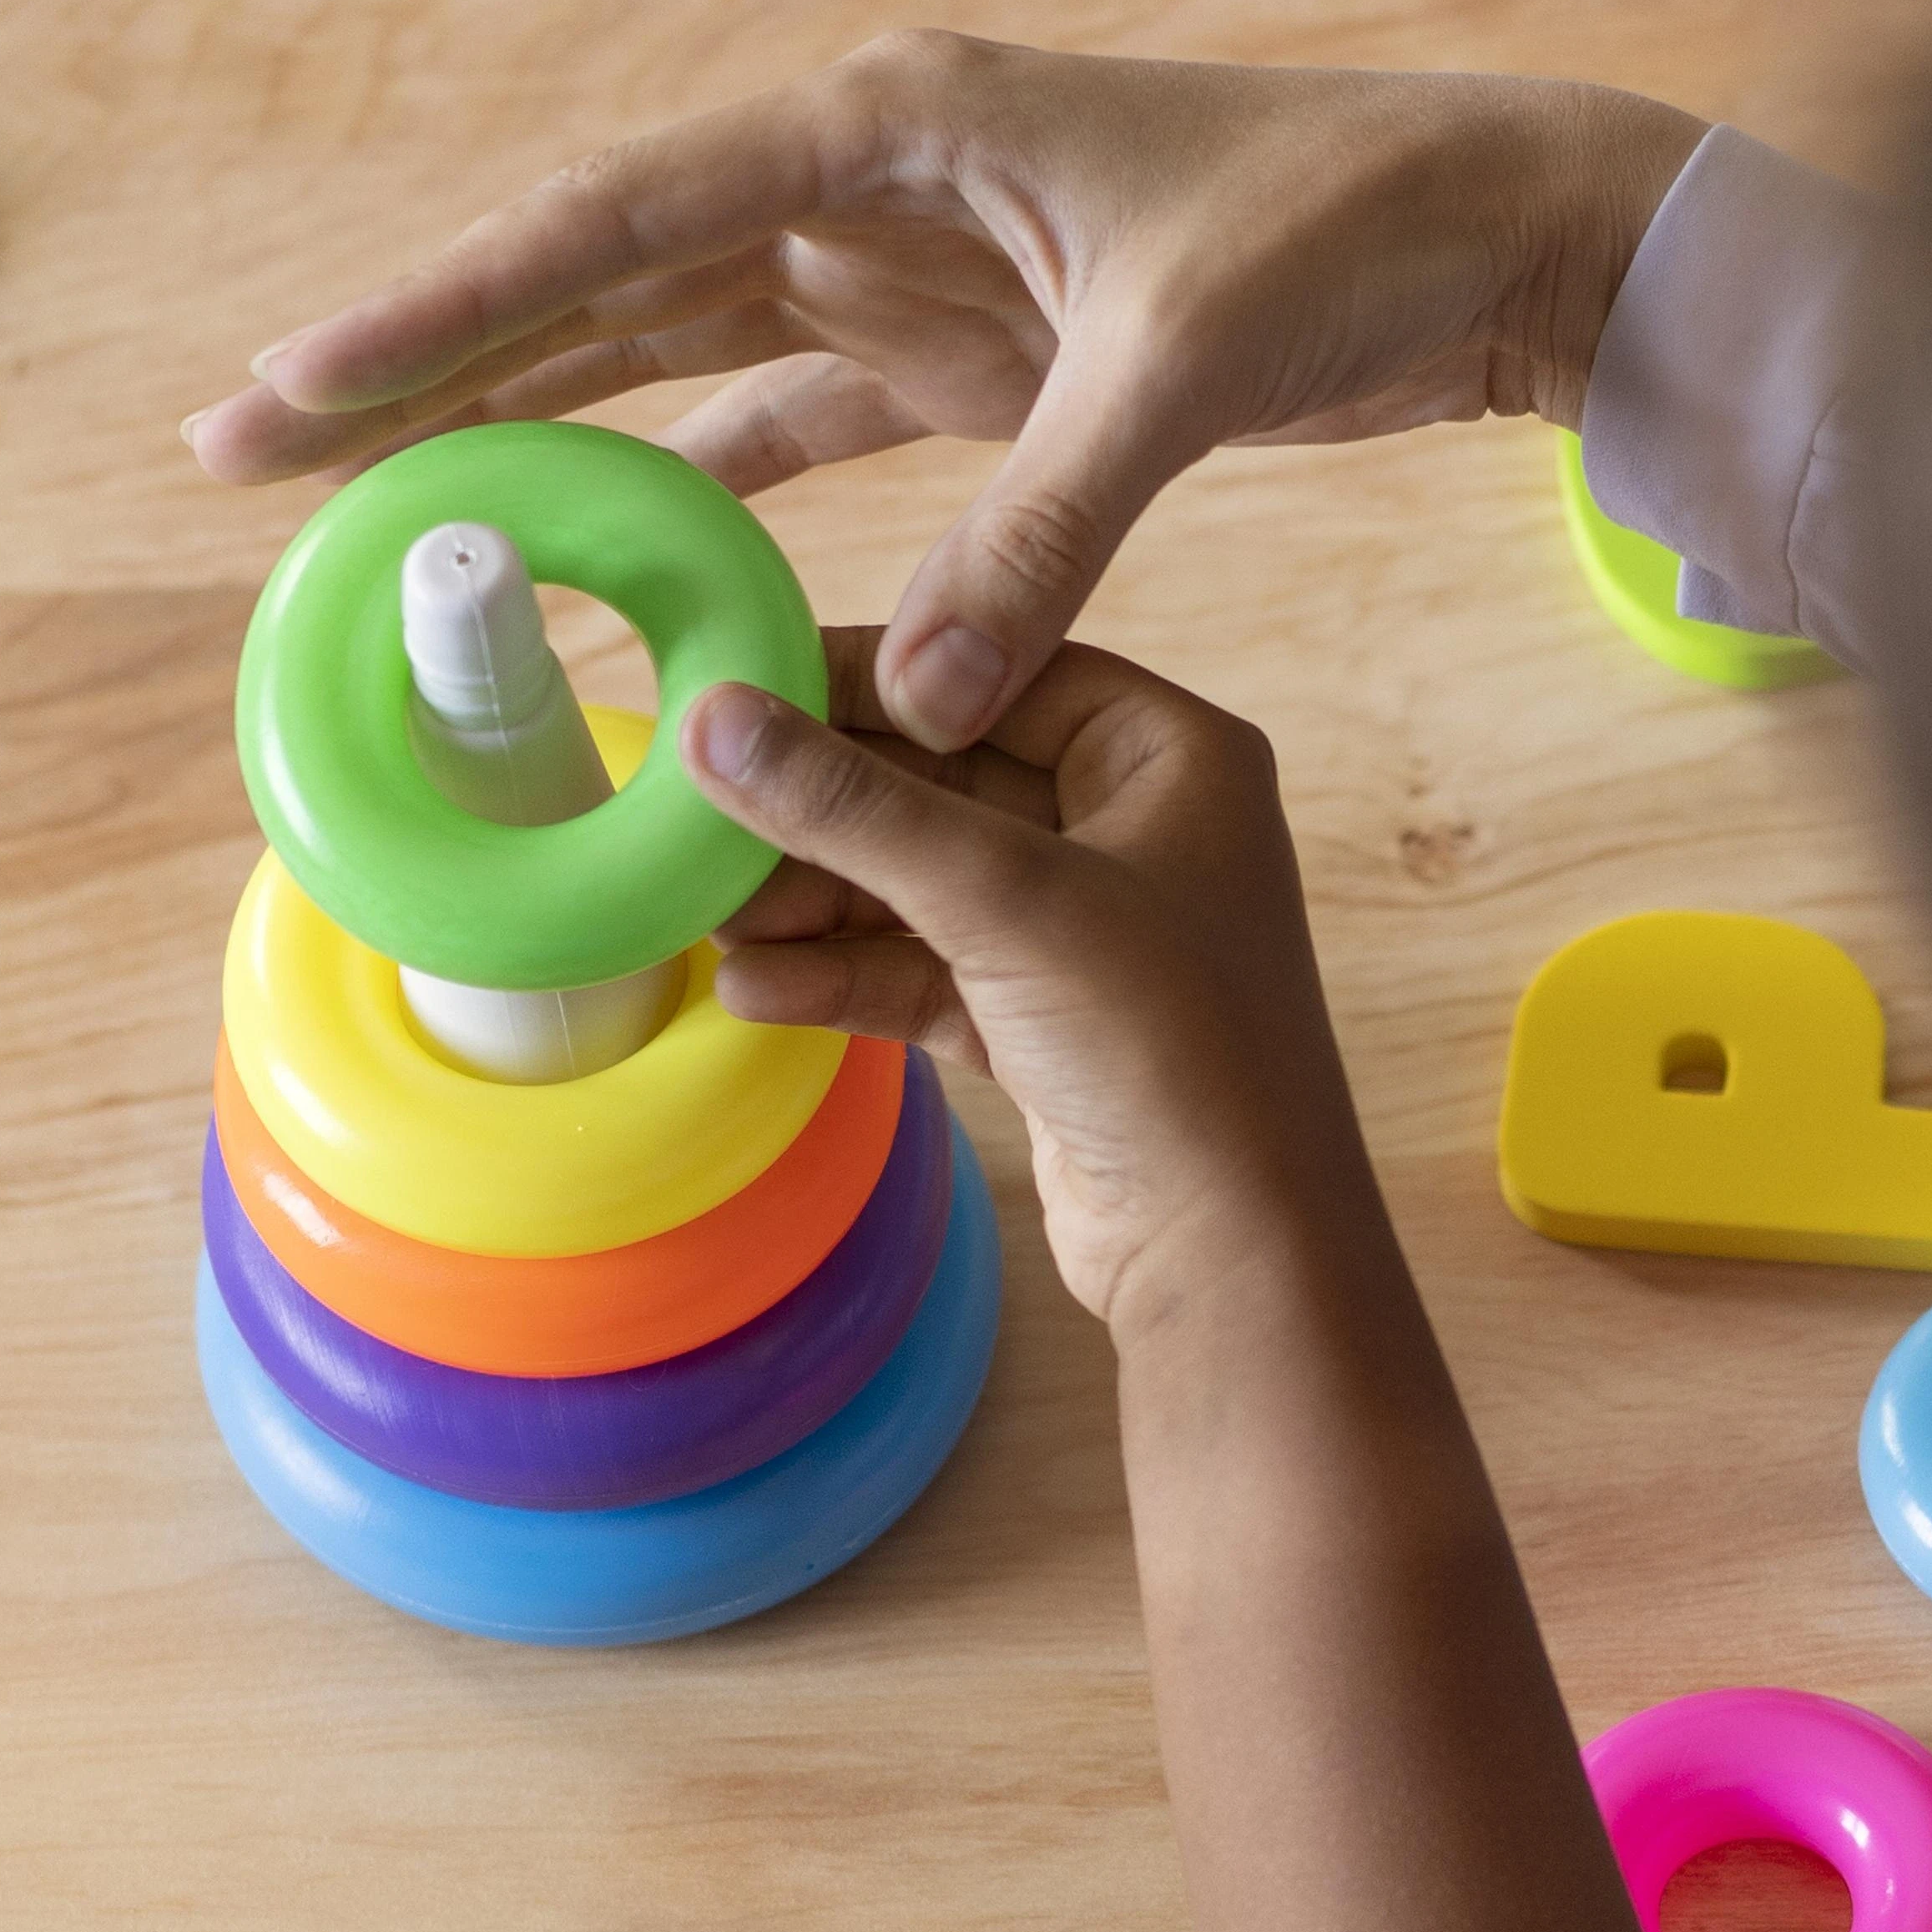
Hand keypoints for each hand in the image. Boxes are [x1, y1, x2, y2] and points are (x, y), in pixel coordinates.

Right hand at [191, 36, 1708, 747]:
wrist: (1483, 232)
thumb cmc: (1348, 238)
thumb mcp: (1185, 376)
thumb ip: (1041, 534)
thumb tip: (910, 707)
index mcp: (887, 127)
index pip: (615, 221)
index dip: (444, 308)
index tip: (302, 381)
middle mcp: (866, 179)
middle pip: (594, 280)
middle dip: (426, 366)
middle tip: (246, 452)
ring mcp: (906, 265)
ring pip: (665, 352)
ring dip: (528, 428)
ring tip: (372, 506)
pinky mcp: (964, 355)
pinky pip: (784, 424)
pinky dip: (690, 488)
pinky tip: (595, 559)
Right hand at [682, 625, 1384, 1344]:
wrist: (1232, 1255)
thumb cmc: (1169, 1049)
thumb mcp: (1001, 900)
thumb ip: (853, 808)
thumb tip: (713, 720)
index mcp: (1170, 757)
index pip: (994, 676)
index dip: (865, 682)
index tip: (740, 691)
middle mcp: (1139, 830)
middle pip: (944, 783)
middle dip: (823, 813)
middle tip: (699, 814)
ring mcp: (1091, 932)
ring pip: (924, 885)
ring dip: (818, 903)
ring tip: (713, 918)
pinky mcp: (1047, 1023)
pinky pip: (925, 971)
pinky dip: (846, 978)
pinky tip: (756, 989)